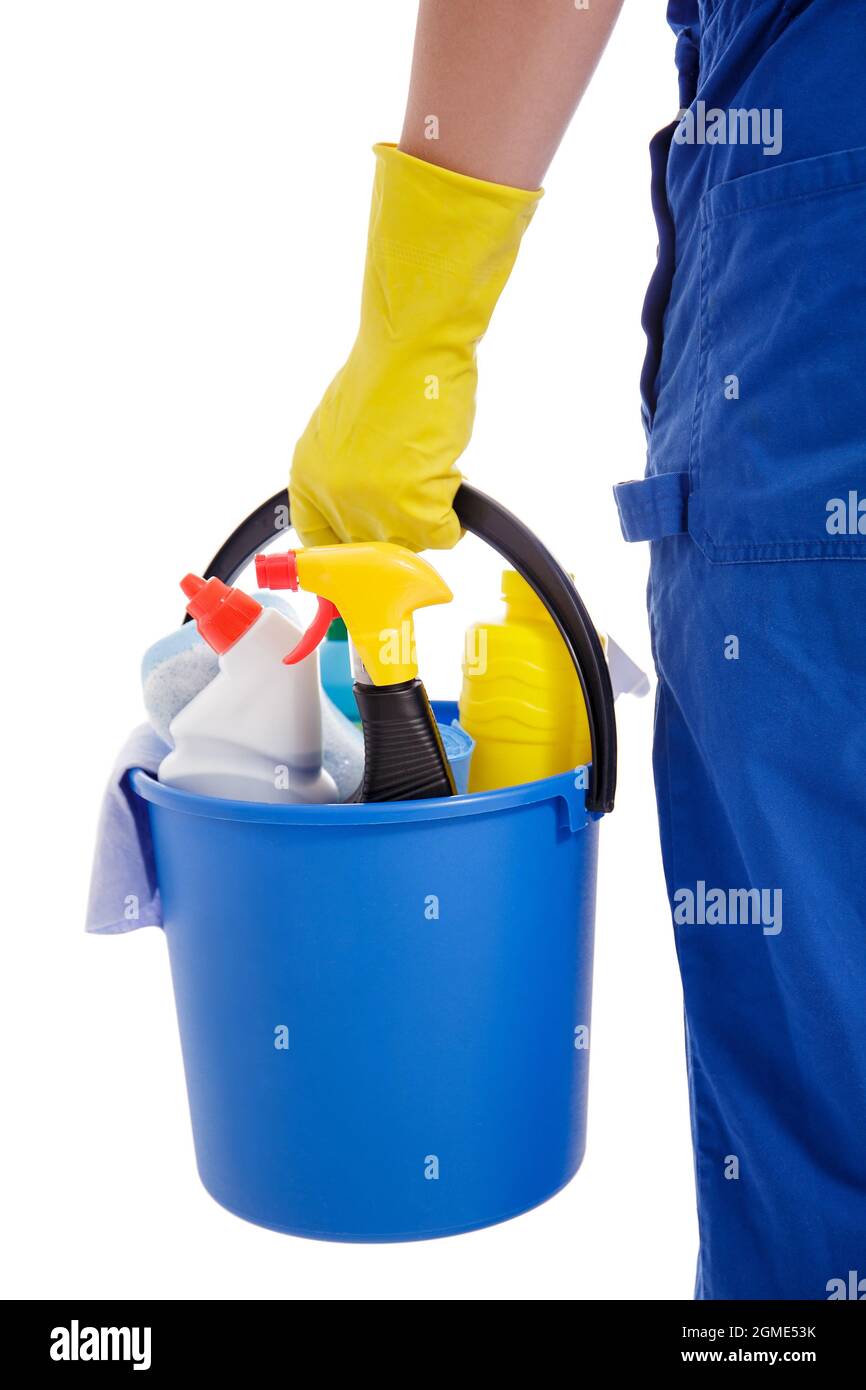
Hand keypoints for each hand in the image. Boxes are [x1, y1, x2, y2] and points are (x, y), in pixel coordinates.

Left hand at [290, 144, 540, 551]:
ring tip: (429, 464)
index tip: (369, 550)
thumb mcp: (343, 435)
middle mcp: (333, 496)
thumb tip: (364, 512)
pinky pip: (444, 535)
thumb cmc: (388, 375)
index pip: (319, 542)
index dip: (349, 550)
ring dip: (430, 513)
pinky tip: (446, 469)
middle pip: (373, 549)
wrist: (415, 345)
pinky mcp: (414, 506)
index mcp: (308, 477)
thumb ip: (345, 478)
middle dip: (400, 525)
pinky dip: (455, 511)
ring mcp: (372, 506)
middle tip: (414, 487)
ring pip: (411, 544)